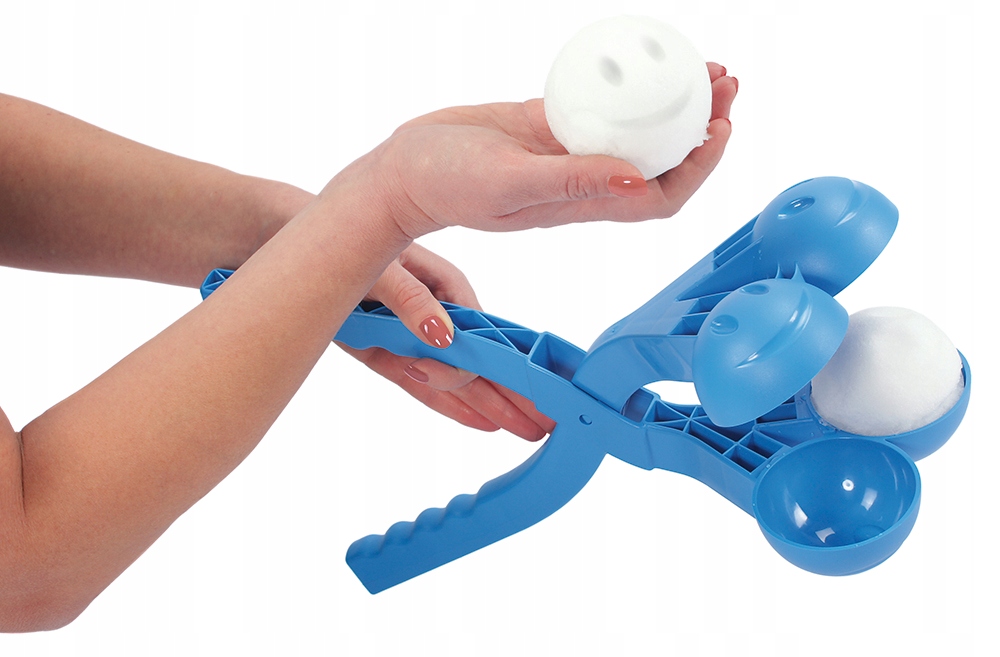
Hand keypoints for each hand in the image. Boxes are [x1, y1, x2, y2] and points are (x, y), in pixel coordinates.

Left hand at [339, 243, 554, 441]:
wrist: (296, 241)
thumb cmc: (348, 239)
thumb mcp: (381, 267)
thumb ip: (411, 299)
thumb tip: (442, 334)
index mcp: (443, 284)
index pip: (478, 330)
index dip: (497, 362)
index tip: (512, 390)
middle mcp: (433, 312)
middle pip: (475, 358)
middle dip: (507, 392)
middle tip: (538, 422)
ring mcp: (411, 335)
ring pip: (453, 376)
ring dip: (485, 404)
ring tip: (519, 429)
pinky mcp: (386, 352)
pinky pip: (419, 383)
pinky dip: (446, 402)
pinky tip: (478, 421)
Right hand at [374, 63, 736, 237]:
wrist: (406, 170)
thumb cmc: (448, 185)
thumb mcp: (509, 182)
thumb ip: (571, 181)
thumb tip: (639, 179)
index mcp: (582, 203)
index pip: (659, 195)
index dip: (699, 168)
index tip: (720, 128)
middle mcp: (583, 180)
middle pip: (660, 159)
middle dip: (701, 124)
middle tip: (724, 82)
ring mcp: (568, 151)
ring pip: (636, 129)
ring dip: (673, 103)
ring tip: (701, 65)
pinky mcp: (549, 125)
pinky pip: (601, 104)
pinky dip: (628, 87)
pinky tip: (640, 62)